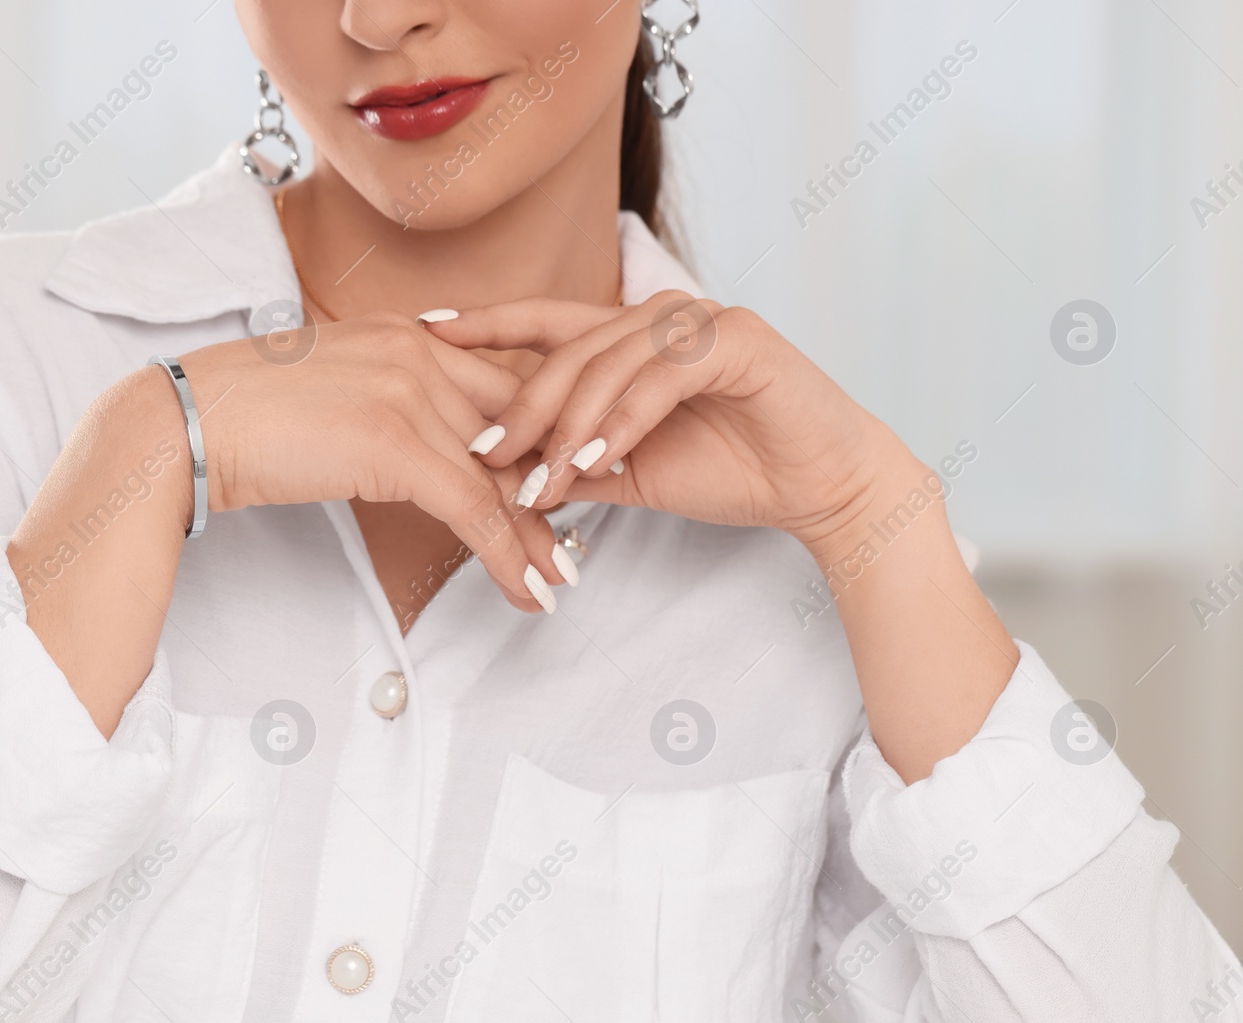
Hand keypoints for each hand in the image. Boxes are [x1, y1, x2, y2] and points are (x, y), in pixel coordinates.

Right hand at [172, 311, 566, 612]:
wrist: (186, 423)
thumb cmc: (243, 415)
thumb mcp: (334, 391)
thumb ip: (386, 403)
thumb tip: (412, 450)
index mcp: (407, 333)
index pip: (497, 390)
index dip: (532, 446)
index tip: (554, 489)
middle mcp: (420, 350)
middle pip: (514, 431)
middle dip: (551, 491)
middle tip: (573, 542)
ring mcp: (410, 391)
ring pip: (502, 475)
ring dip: (537, 537)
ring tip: (559, 580)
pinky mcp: (395, 442)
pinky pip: (473, 508)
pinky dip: (507, 556)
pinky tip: (524, 590)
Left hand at [421, 292, 928, 562]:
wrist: (820, 486)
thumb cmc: (732, 470)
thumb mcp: (630, 471)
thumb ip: (572, 462)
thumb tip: (505, 476)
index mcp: (632, 339)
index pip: (544, 322)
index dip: (484, 324)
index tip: (422, 332)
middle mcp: (662, 316)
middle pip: (568, 348)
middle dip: (521, 404)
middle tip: (483, 454)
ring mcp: (701, 320)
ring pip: (609, 362)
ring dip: (569, 424)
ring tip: (538, 479)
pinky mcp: (738, 339)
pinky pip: (662, 377)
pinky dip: (625, 420)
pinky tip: (599, 461)